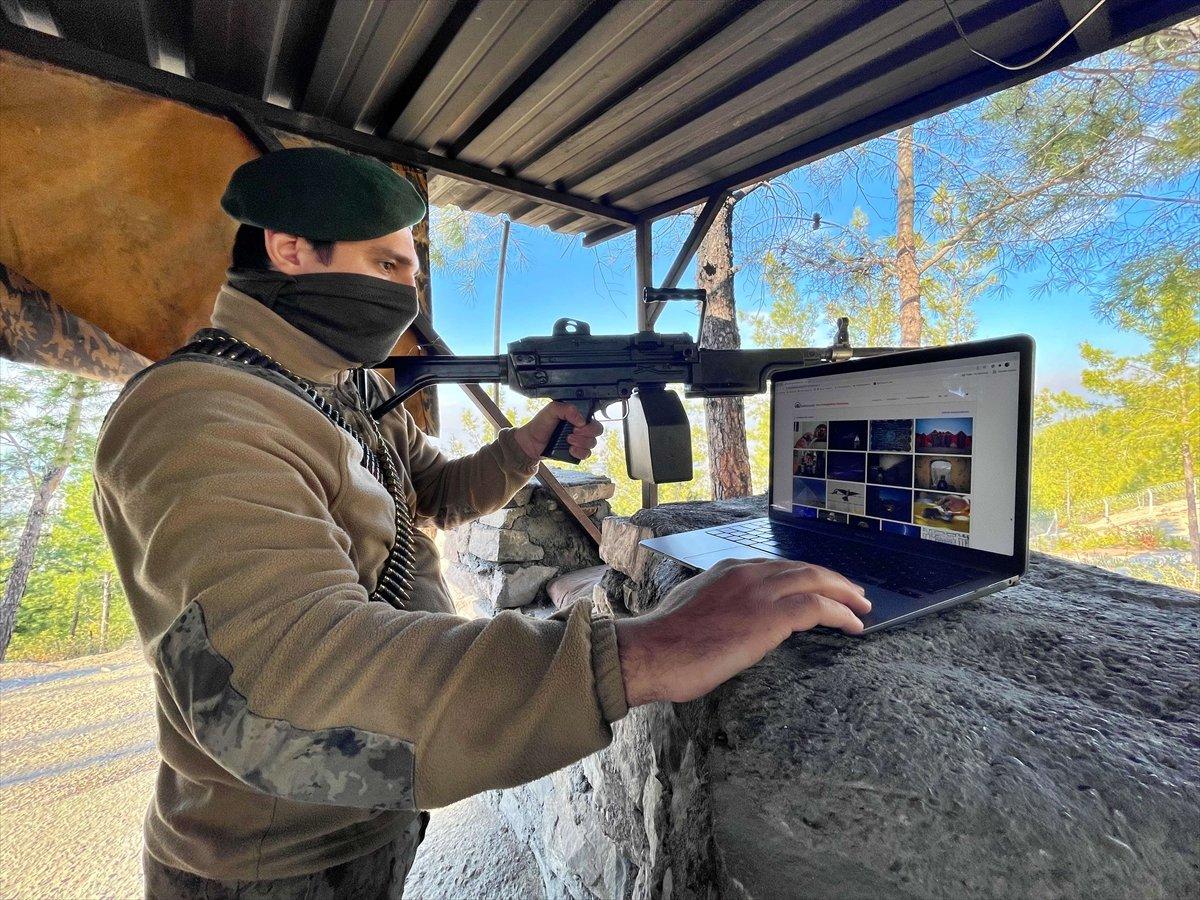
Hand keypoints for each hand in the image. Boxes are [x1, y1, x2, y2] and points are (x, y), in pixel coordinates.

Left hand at [513, 401, 604, 461]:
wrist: (531, 442)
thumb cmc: (540, 425)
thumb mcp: (552, 410)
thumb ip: (567, 409)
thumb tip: (582, 420)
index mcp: (576, 416)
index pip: (593, 419)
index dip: (588, 423)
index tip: (577, 425)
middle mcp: (580, 428)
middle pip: (597, 431)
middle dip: (586, 433)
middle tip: (573, 432)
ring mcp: (579, 441)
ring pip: (592, 443)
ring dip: (581, 442)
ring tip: (568, 441)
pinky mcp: (575, 452)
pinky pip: (586, 454)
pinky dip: (580, 452)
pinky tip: (571, 450)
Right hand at [614, 558, 869, 706]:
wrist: (651, 652)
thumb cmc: (664, 643)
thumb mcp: (692, 610)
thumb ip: (717, 607)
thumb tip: (729, 622)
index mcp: (726, 570)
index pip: (776, 567)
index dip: (803, 576)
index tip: (818, 587)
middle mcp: (746, 572)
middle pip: (803, 568)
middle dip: (832, 579)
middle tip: (854, 594)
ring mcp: (759, 591)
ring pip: (816, 580)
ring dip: (844, 594)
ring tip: (862, 608)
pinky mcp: (770, 616)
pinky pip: (817, 607)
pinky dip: (840, 614)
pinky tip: (853, 626)